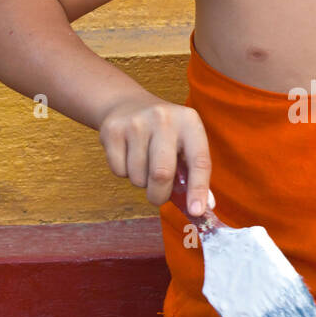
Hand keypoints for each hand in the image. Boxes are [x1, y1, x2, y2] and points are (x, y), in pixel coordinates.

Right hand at [98, 94, 210, 214]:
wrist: (128, 105)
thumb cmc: (164, 134)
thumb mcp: (185, 143)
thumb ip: (194, 174)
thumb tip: (202, 208)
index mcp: (190, 122)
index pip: (199, 161)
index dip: (198, 189)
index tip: (196, 211)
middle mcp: (164, 119)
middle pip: (162, 173)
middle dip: (160, 194)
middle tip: (158, 197)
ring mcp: (136, 123)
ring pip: (138, 176)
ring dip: (141, 182)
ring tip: (144, 164)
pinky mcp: (113, 130)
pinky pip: (119, 171)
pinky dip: (125, 174)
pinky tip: (129, 156)